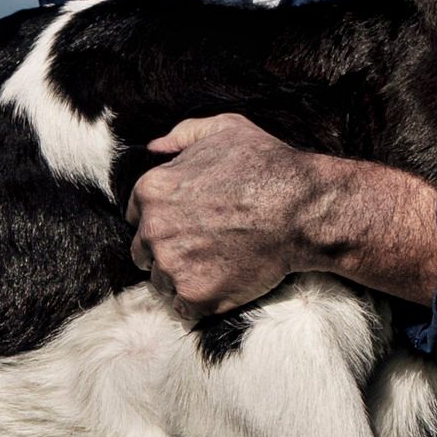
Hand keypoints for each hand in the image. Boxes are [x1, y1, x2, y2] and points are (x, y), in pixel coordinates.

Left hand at [126, 114, 338, 318]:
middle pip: (143, 251)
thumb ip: (182, 134)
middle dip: (165, 250)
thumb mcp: (223, 128)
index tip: (184, 224)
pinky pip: (183, 308)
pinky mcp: (195, 295)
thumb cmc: (266, 165)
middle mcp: (153, 229)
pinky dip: (198, 302)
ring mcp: (172, 265)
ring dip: (181, 277)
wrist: (301, 209)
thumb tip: (153, 148)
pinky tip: (219, 286)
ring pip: (161, 281)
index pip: (136, 215)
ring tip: (214, 266)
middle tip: (199, 248)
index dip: (160, 219)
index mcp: (151, 190)